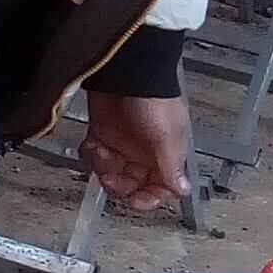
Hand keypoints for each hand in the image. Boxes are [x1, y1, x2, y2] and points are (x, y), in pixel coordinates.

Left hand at [83, 90, 194, 214]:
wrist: (127, 71)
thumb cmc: (154, 99)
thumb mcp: (167, 137)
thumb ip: (171, 167)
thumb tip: (182, 190)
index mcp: (167, 155)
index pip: (161, 188)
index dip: (149, 199)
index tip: (135, 201)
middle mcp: (145, 152)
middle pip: (131, 184)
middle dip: (118, 185)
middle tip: (111, 177)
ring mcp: (123, 143)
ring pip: (109, 172)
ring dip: (101, 167)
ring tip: (101, 151)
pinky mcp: (103, 132)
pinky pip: (93, 155)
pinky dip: (90, 153)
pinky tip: (93, 142)